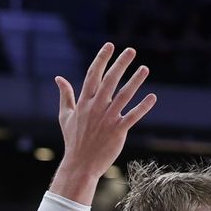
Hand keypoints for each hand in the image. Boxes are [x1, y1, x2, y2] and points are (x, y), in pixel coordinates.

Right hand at [51, 43, 155, 192]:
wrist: (80, 165)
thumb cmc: (74, 140)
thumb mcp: (65, 116)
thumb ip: (65, 95)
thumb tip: (58, 78)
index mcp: (84, 102)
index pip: (93, 75)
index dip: (101, 59)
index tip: (109, 45)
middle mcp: (96, 108)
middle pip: (110, 80)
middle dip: (120, 64)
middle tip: (131, 50)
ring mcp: (107, 119)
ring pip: (124, 95)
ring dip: (135, 81)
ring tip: (145, 69)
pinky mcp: (118, 131)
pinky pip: (132, 116)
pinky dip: (142, 107)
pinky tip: (152, 97)